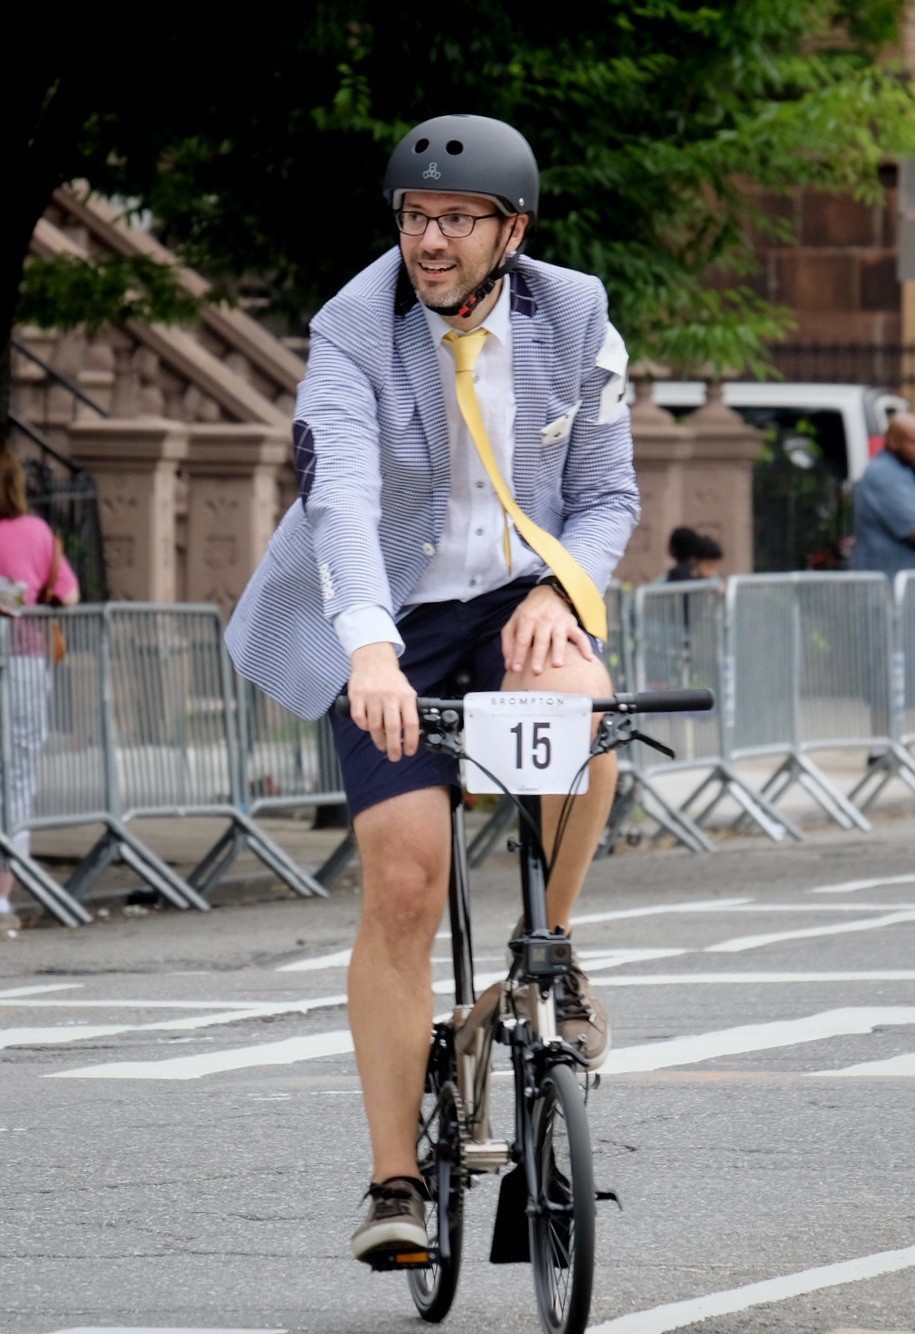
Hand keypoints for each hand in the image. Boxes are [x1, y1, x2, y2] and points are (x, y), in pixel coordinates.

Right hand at [347, 642, 418, 760]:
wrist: (374, 660)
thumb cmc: (391, 680)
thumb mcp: (406, 691)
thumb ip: (409, 710)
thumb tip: (410, 735)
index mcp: (406, 695)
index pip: (411, 723)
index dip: (411, 741)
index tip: (409, 751)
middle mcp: (390, 695)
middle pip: (392, 728)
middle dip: (394, 747)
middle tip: (394, 756)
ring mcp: (372, 695)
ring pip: (375, 726)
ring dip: (379, 740)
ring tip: (382, 745)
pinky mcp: (357, 695)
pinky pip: (359, 718)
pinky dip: (363, 726)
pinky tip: (368, 728)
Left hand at [501, 585, 594, 675]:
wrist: (548, 593)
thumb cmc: (528, 613)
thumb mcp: (513, 623)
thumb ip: (509, 643)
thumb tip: (509, 665)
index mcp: (527, 618)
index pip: (522, 639)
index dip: (518, 655)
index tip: (516, 669)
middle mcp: (543, 619)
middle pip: (540, 640)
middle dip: (538, 655)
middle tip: (536, 671)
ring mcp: (559, 621)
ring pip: (559, 637)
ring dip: (559, 651)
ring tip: (558, 665)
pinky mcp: (571, 624)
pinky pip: (580, 635)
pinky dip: (585, 646)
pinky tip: (588, 658)